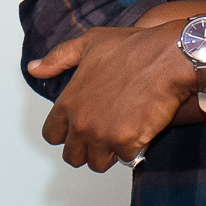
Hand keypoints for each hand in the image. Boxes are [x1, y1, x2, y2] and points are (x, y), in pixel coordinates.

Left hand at [29, 26, 191, 171]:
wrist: (171, 56)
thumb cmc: (135, 47)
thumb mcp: (91, 43)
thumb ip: (59, 58)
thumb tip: (34, 68)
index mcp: (69, 102)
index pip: (52, 135)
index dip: (66, 132)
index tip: (80, 126)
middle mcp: (82, 123)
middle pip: (73, 155)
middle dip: (87, 148)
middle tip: (104, 134)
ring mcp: (104, 135)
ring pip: (97, 163)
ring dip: (109, 153)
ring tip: (122, 135)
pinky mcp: (128, 142)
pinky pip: (125, 158)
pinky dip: (133, 149)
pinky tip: (140, 131)